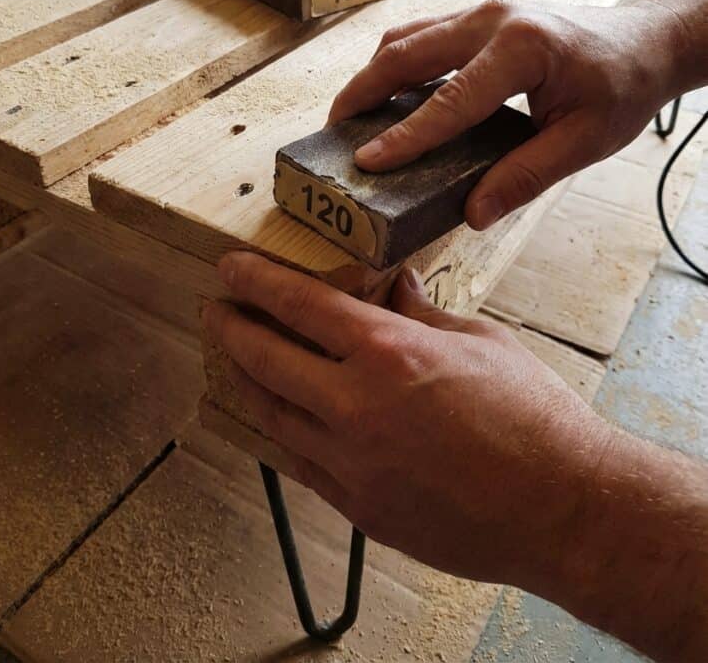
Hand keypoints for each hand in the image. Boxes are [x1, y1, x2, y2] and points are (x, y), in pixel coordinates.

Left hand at [203, 251, 608, 590]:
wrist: (561, 507)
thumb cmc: (532, 415)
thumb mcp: (479, 341)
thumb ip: (423, 313)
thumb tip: (395, 287)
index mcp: (388, 353)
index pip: (300, 305)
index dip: (256, 282)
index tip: (228, 269)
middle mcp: (356, 406)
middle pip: (267, 360)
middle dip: (232, 329)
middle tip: (216, 312)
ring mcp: (352, 463)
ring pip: (274, 416)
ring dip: (248, 382)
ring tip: (236, 362)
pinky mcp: (360, 507)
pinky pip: (301, 464)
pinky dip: (283, 434)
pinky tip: (278, 420)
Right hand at [328, 0, 688, 229]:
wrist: (647, 40)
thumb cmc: (623, 86)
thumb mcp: (586, 140)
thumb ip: (527, 175)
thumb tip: (473, 212)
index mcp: (522, 48)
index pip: (449, 100)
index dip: (405, 136)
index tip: (366, 161)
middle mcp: (493, 19)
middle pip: (406, 53)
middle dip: (362, 92)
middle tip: (332, 132)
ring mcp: (483, 10)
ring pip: (407, 38)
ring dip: (373, 75)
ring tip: (350, 117)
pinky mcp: (480, 16)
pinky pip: (423, 35)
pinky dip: (396, 64)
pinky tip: (387, 95)